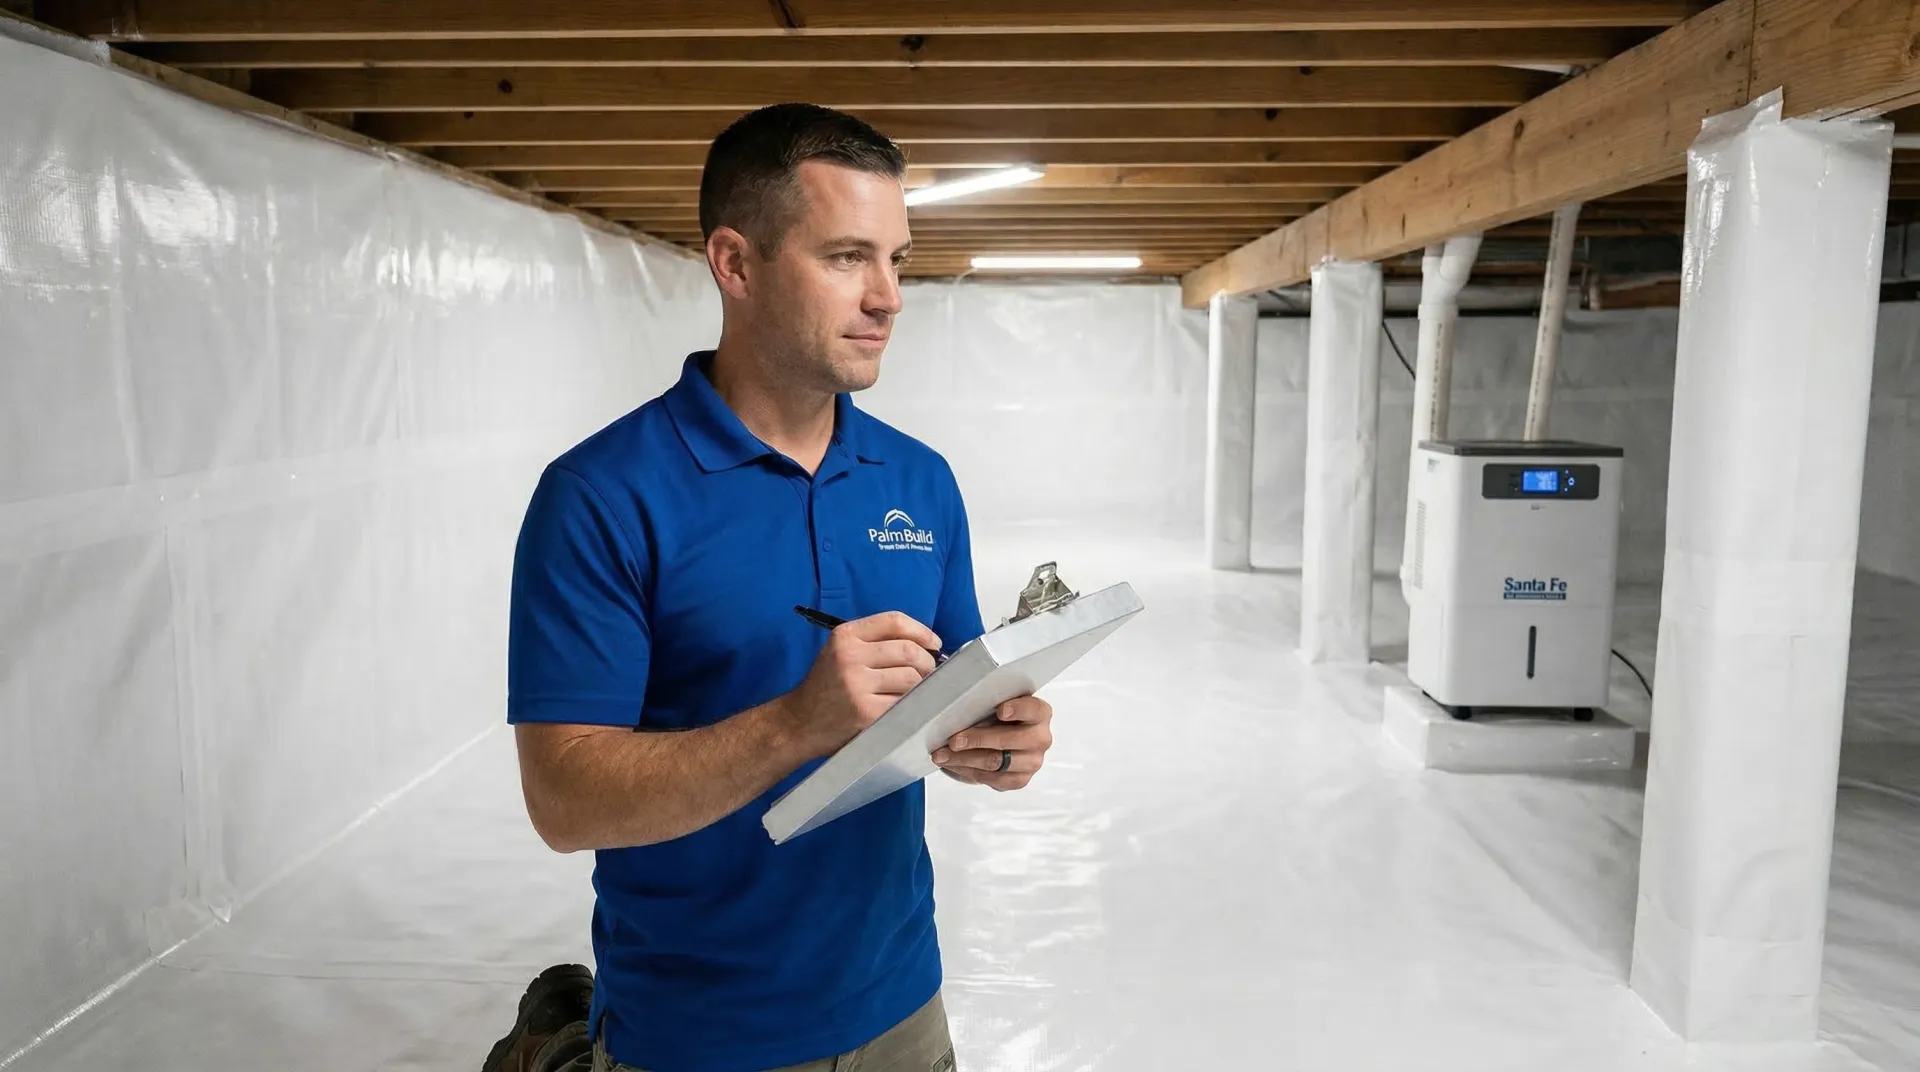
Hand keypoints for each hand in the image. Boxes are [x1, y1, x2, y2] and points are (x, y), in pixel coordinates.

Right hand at [780, 611, 939, 758]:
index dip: (921, 631)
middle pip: (908, 650)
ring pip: (911, 678)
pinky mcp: (865, 711)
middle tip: (928, 673)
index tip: (934, 643)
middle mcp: (850, 656)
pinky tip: (905, 707)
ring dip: (921, 685)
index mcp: (845, 636)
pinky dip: (911, 704)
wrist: (799, 722)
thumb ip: (874, 642)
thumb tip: (925, 644)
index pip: (894, 621)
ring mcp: (857, 685)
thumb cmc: (826, 687)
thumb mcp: (840, 652)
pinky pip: (904, 702)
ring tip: (915, 691)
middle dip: (927, 662)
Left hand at [932, 695, 1052, 790]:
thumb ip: (983, 695)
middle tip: (953, 740)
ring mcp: (1032, 762)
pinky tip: (952, 765)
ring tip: (942, 755)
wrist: (1002, 739)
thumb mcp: (995, 700)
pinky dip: (967, 771)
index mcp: (1039, 713)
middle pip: (1009, 740)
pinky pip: (992, 779)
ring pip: (996, 762)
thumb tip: (946, 692)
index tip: (1000, 711)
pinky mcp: (1019, 780)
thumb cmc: (997, 715)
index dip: (1018, 710)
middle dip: (977, 740)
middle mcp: (1040, 738)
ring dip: (964, 759)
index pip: (1034, 709)